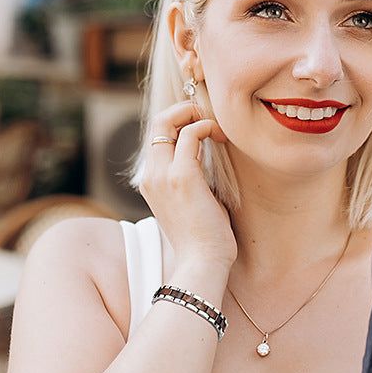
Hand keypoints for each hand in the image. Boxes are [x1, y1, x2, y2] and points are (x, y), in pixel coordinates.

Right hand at [140, 101, 237, 269]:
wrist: (202, 262)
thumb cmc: (203, 237)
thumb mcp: (192, 202)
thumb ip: (190, 178)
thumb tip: (203, 157)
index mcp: (150, 181)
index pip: (156, 137)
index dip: (178, 123)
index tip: (202, 128)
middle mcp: (151, 175)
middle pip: (156, 122)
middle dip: (184, 110)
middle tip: (208, 118)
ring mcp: (163, 175)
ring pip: (167, 121)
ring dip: (196, 115)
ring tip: (218, 129)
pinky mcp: (182, 176)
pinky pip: (190, 134)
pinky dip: (206, 127)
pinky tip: (220, 137)